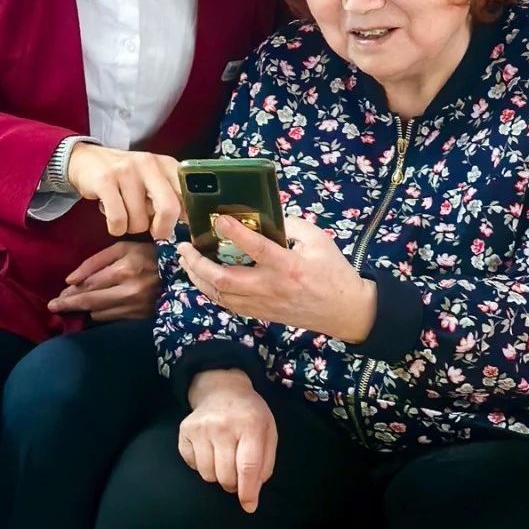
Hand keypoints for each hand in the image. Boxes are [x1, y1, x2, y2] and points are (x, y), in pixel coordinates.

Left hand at [47, 240, 158, 321]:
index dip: (70, 293)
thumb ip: (95, 262)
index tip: (56, 298)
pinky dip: (100, 314)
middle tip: (53, 307)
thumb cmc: (148, 255)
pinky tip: (94, 310)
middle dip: (69, 306)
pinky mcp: (140, 318)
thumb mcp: (122, 248)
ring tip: (75, 306)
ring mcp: (136, 307)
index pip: (89, 285)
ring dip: (85, 310)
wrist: (179, 273)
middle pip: (91, 302)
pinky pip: (111, 319)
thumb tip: (70, 280)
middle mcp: (129, 290)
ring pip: (99, 313)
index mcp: (124, 269)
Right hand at [67, 143, 182, 238]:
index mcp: (166, 164)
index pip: (188, 194)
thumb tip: (190, 224)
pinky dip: (116, 228)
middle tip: (156, 233)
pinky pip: (118, 219)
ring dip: (132, 228)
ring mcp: (126, 170)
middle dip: (163, 229)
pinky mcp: (105, 180)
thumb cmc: (126, 177)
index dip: (188, 219)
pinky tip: (114, 220)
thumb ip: (172, 196)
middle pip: (169, 208)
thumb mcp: (153, 180)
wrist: (87, 159)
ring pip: (139, 220)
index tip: (183, 231)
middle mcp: (149, 164)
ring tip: (125, 215)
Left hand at [176, 216, 377, 341]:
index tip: (218, 219)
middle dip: (198, 264)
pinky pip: (228, 305)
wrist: (344, 311)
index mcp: (287, 266)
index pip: (256, 248)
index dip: (235, 232)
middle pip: (224, 280)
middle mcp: (270, 287)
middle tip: (184, 247)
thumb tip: (265, 214)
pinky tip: (203, 279)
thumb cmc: (333, 271)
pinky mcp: (261, 314)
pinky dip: (212, 291)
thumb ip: (291, 225)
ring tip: (186, 261)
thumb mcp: (318, 240)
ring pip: (221, 295)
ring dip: (198, 278)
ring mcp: (263, 304)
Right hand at [179, 369, 276, 513]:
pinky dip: (201, 465)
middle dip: (233, 484)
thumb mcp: (268, 431)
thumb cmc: (249, 414)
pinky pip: (192, 465)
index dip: (248, 491)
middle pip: (226, 476)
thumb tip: (253, 491)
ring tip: (224, 458)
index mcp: (250, 424)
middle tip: (237, 474)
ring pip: (207, 474)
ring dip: (217, 475)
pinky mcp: (185, 430)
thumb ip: (266, 462)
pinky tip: (209, 450)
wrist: (222, 388)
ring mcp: (201, 427)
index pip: (248, 467)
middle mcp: (223, 425)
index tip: (248, 504)